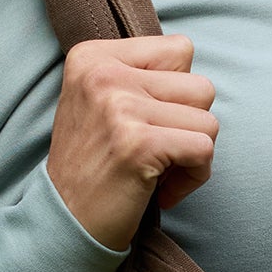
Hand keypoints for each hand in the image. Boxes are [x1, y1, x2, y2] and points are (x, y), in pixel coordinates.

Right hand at [46, 34, 218, 250]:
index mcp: (92, 57)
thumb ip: (138, 75)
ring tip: (159, 171)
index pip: (179, 50)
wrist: (63, 221)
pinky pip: (204, 149)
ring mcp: (120, 107)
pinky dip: (194, 177)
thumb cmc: (93, 165)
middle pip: (200, 86)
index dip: (178, 92)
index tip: (152, 122)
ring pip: (208, 120)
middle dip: (190, 125)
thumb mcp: (99, 102)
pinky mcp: (139, 143)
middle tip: (158, 152)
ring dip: (193, 153)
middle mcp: (103, 74)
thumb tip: (190, 68)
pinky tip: (164, 191)